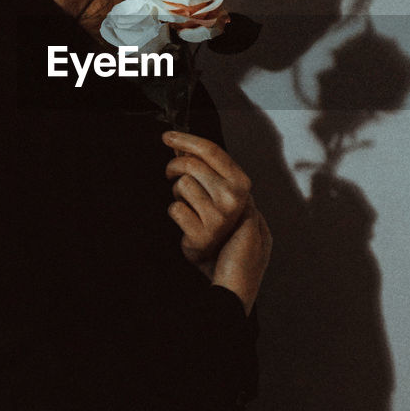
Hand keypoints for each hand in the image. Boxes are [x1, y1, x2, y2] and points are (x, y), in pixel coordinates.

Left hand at [163, 130, 271, 312]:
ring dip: (179, 197)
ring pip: (181, 187)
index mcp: (242, 185)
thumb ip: (209, 172)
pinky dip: (177, 217)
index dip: (186, 140)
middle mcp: (234, 199)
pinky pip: (175, 210)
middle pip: (191, 165)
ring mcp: (219, 218)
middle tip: (172, 175)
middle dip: (175, 168)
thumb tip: (180, 146)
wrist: (236, 274)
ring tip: (192, 211)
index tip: (168, 136)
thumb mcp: (226, 197)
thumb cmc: (228, 231)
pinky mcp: (202, 236)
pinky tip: (190, 228)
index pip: (211, 151)